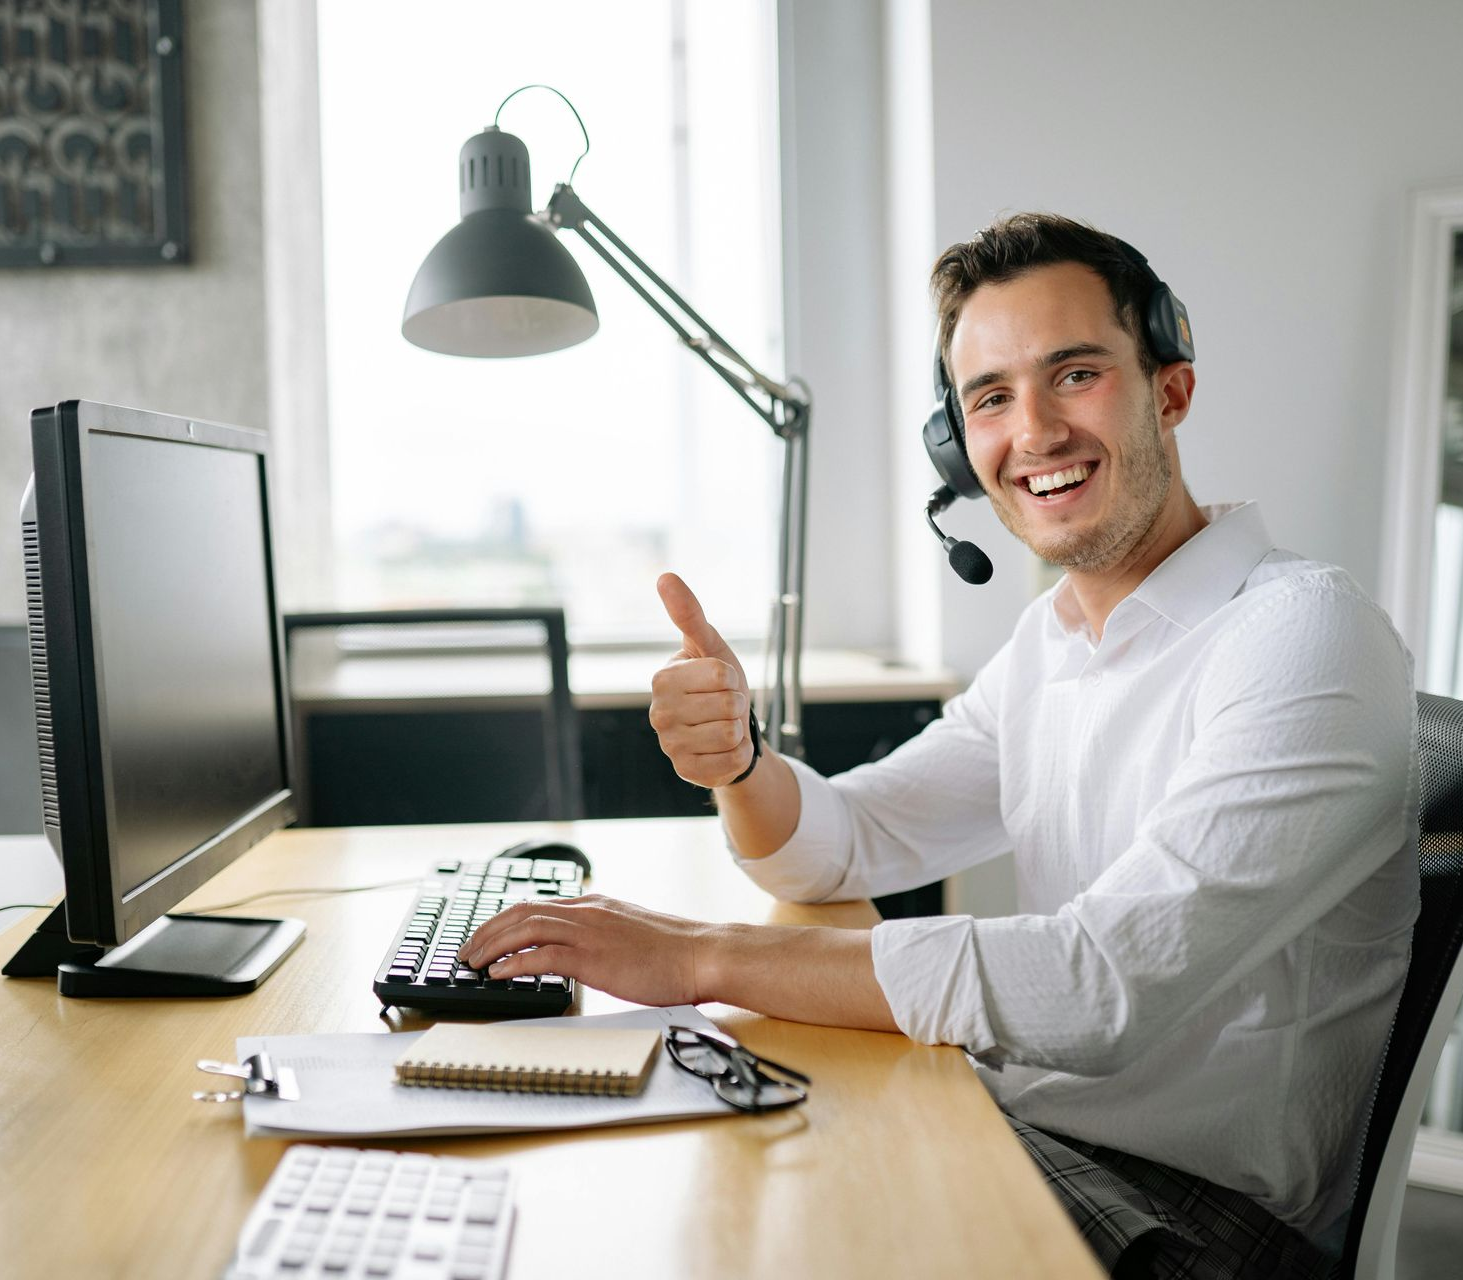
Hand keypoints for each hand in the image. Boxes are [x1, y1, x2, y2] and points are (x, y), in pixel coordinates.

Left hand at [457, 895, 707, 1006]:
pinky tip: (499, 973)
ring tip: (474, 962)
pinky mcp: (594, 957)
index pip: (536, 904)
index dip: (504, 919)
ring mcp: (590, 932)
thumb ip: (600, 934)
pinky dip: (515, 963)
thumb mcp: (628, 933)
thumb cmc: (673, 952)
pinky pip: (543, 956)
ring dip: (493, 945)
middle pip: (522, 911)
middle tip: (467, 951)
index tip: (485, 935)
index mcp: (594, 905)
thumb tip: (576, 952)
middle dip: (488, 930)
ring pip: (526, 928)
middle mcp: (587, 911)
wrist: (702, 954)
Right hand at [649, 572, 754, 787]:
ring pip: (730, 735)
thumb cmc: (718, 683)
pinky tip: (723, 750)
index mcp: (662, 679)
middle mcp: (659, 714)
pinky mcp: (686, 772)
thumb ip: (688, 613)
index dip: (732, 677)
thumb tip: (665, 576)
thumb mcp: (709, 646)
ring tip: (723, 726)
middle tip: (724, 707)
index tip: (721, 681)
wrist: (727, 728)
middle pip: (728, 705)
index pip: (721, 675)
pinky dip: (737, 755)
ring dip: (737, 730)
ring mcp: (670, 746)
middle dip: (737, 704)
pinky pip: (731, 762)